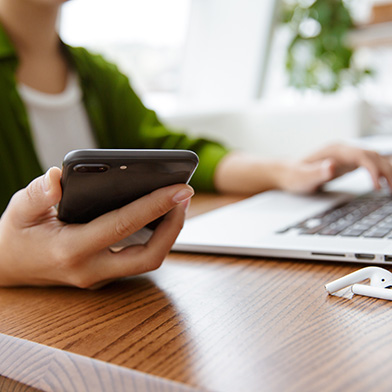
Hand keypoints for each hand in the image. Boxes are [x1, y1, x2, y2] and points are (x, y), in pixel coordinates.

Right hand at [0, 167, 193, 287]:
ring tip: (177, 203)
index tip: (180, 188)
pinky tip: (160, 216)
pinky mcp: (106, 274)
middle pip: (148, 256)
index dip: (155, 206)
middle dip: (173, 227)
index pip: (123, 225)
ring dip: (168, 233)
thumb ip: (37, 194)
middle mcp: (91, 269)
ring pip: (148, 260)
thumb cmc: (16, 236)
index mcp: (71, 250)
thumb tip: (57, 178)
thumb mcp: (19, 210)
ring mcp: (101, 276)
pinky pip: (140, 258)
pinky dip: (156, 237)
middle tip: (184, 196)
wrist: (10, 268)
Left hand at [278, 144, 391, 192]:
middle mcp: (344, 150)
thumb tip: (332, 166)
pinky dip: (380, 173)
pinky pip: (370, 165)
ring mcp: (347, 156)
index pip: (361, 156)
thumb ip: (316, 172)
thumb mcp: (302, 177)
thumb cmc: (294, 175)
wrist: (287, 173)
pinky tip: (386, 184)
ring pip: (374, 160)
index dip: (373, 170)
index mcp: (334, 150)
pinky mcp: (348, 163)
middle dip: (386, 171)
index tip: (377, 186)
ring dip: (387, 171)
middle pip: (373, 156)